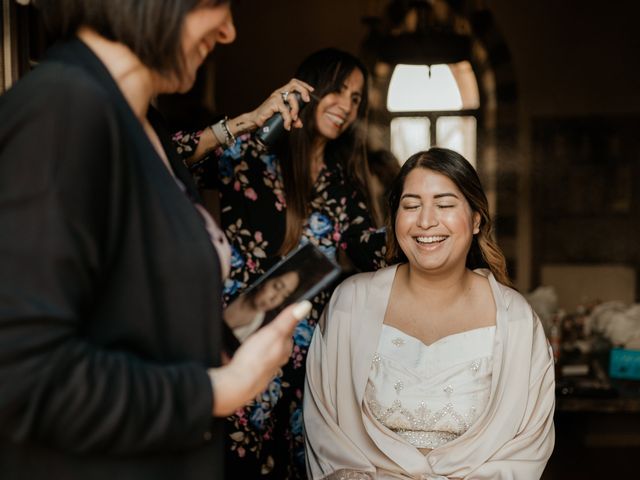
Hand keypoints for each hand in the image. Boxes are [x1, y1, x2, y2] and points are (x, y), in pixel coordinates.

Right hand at [209, 300, 311, 415]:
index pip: (288, 333)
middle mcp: (276, 360)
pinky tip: (239, 354)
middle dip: (272, 335)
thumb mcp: (274, 332)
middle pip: (277, 344)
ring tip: (254, 340)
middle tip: (268, 326)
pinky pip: (250, 361)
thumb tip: (305, 306)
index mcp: (284, 349)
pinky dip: (247, 356)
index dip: (285, 322)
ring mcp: (263, 368)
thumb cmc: (255, 360)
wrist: (237, 384)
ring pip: (264, 353)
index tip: (284, 315)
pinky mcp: (249, 373)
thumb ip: (288, 319)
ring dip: (259, 346)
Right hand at [249, 78, 313, 130]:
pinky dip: (288, 119)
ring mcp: (276, 97)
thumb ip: (292, 119)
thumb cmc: (269, 118)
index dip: (304, 85)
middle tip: (307, 100)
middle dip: (303, 90)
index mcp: (282, 93)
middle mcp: (279, 93)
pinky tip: (286, 126)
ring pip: (292, 98)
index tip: (311, 90)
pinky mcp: (273, 103)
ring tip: (294, 119)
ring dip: (296, 110)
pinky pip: (285, 110)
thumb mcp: (283, 118)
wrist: (255, 121)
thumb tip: (300, 124)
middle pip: (294, 84)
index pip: (294, 83)